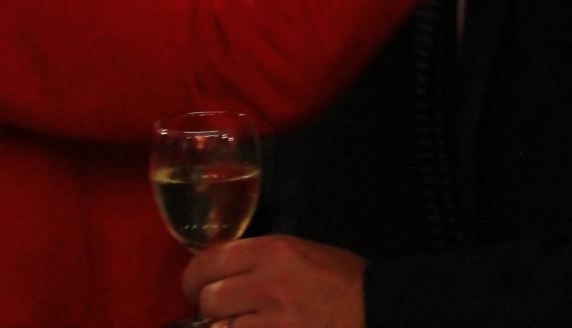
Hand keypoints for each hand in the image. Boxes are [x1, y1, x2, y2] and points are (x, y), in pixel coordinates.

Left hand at [182, 236, 366, 327]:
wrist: (378, 309)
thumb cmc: (342, 280)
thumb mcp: (298, 252)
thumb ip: (257, 260)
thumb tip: (218, 273)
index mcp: (273, 251)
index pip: (209, 262)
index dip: (194, 278)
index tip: (196, 287)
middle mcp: (267, 284)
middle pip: (209, 298)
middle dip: (210, 308)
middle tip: (220, 313)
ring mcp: (272, 322)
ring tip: (241, 324)